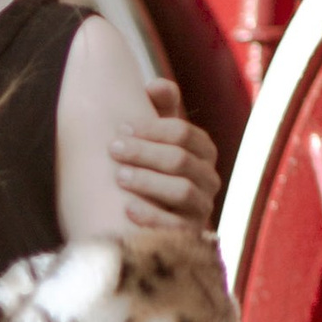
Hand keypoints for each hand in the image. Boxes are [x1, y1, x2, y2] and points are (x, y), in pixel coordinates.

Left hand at [111, 79, 219, 231]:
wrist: (147, 217)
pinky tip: (127, 208)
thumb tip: (153, 86)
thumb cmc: (149, 167)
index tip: (121, 127)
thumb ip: (159, 108)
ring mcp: (202, 209)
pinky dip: (152, 216)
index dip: (151, 128)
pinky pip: (176, 227)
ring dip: (147, 181)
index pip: (184, 134)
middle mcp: (209, 179)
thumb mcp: (155, 137)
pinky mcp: (190, 235)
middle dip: (143, 152)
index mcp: (203, 151)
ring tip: (119, 176)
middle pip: (180, 160)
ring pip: (182, 191)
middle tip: (112, 148)